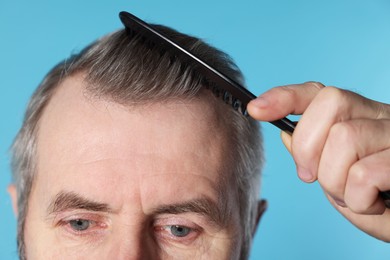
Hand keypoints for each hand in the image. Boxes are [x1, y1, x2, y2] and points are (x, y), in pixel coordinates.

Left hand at [247, 82, 389, 241]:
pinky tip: (374, 203)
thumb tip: (286, 134)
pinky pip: (364, 174)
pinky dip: (359, 200)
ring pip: (344, 138)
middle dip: (309, 149)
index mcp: (357, 117)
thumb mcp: (335, 175)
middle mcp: (379, 116)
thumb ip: (312, 152)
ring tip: (352, 195)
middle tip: (314, 177)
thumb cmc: (373, 197)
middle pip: (329, 105)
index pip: (318, 93)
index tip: (255, 109)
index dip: (284, 97)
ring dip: (336, 182)